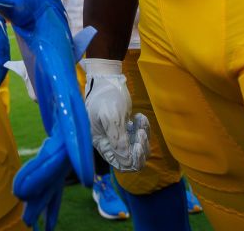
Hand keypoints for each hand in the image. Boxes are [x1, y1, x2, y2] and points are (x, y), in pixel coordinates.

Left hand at [0, 0, 93, 229]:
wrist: (44, 9)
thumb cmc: (34, 6)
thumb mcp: (24, 2)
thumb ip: (13, 2)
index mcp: (61, 78)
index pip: (73, 115)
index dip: (77, 144)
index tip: (81, 173)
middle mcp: (66, 97)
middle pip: (65, 144)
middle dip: (52, 177)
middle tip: (30, 208)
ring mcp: (60, 107)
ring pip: (60, 154)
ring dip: (49, 187)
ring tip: (35, 222)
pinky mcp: (52, 113)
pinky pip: (52, 150)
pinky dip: (46, 177)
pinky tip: (35, 203)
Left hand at [0, 8, 10, 86]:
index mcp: (0, 48)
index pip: (2, 66)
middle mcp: (5, 50)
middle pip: (5, 68)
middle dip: (1, 78)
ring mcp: (6, 48)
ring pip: (6, 64)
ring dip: (1, 73)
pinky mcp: (5, 47)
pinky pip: (4, 60)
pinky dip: (2, 68)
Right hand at [81, 58, 149, 172]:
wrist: (108, 78)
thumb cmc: (107, 97)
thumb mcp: (112, 119)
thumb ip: (118, 142)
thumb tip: (127, 163)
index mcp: (100, 143)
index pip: (120, 164)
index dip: (133, 159)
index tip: (138, 144)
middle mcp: (107, 142)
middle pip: (130, 159)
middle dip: (140, 148)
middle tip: (140, 132)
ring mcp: (116, 136)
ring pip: (136, 149)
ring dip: (143, 137)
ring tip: (140, 121)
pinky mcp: (124, 129)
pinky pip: (138, 138)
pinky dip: (142, 129)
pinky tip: (139, 117)